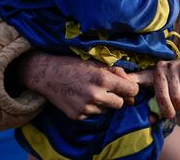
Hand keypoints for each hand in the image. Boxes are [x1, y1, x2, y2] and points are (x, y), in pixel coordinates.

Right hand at [17, 51, 138, 119]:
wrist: (47, 75)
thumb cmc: (73, 65)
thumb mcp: (97, 62)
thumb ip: (116, 72)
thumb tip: (132, 84)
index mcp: (102, 79)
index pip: (131, 90)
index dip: (131, 88)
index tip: (127, 87)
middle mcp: (95, 95)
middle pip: (120, 104)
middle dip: (117, 97)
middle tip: (108, 90)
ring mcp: (86, 108)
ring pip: (106, 110)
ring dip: (103, 103)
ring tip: (90, 91)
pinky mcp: (77, 116)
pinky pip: (93, 114)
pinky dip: (90, 108)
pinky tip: (81, 98)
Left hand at [132, 56, 179, 118]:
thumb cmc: (176, 84)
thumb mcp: (164, 90)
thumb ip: (156, 104)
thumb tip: (152, 120)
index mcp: (150, 74)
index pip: (135, 77)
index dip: (126, 80)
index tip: (118, 82)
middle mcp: (159, 68)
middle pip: (161, 96)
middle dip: (167, 110)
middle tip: (171, 115)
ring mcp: (172, 67)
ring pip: (175, 96)